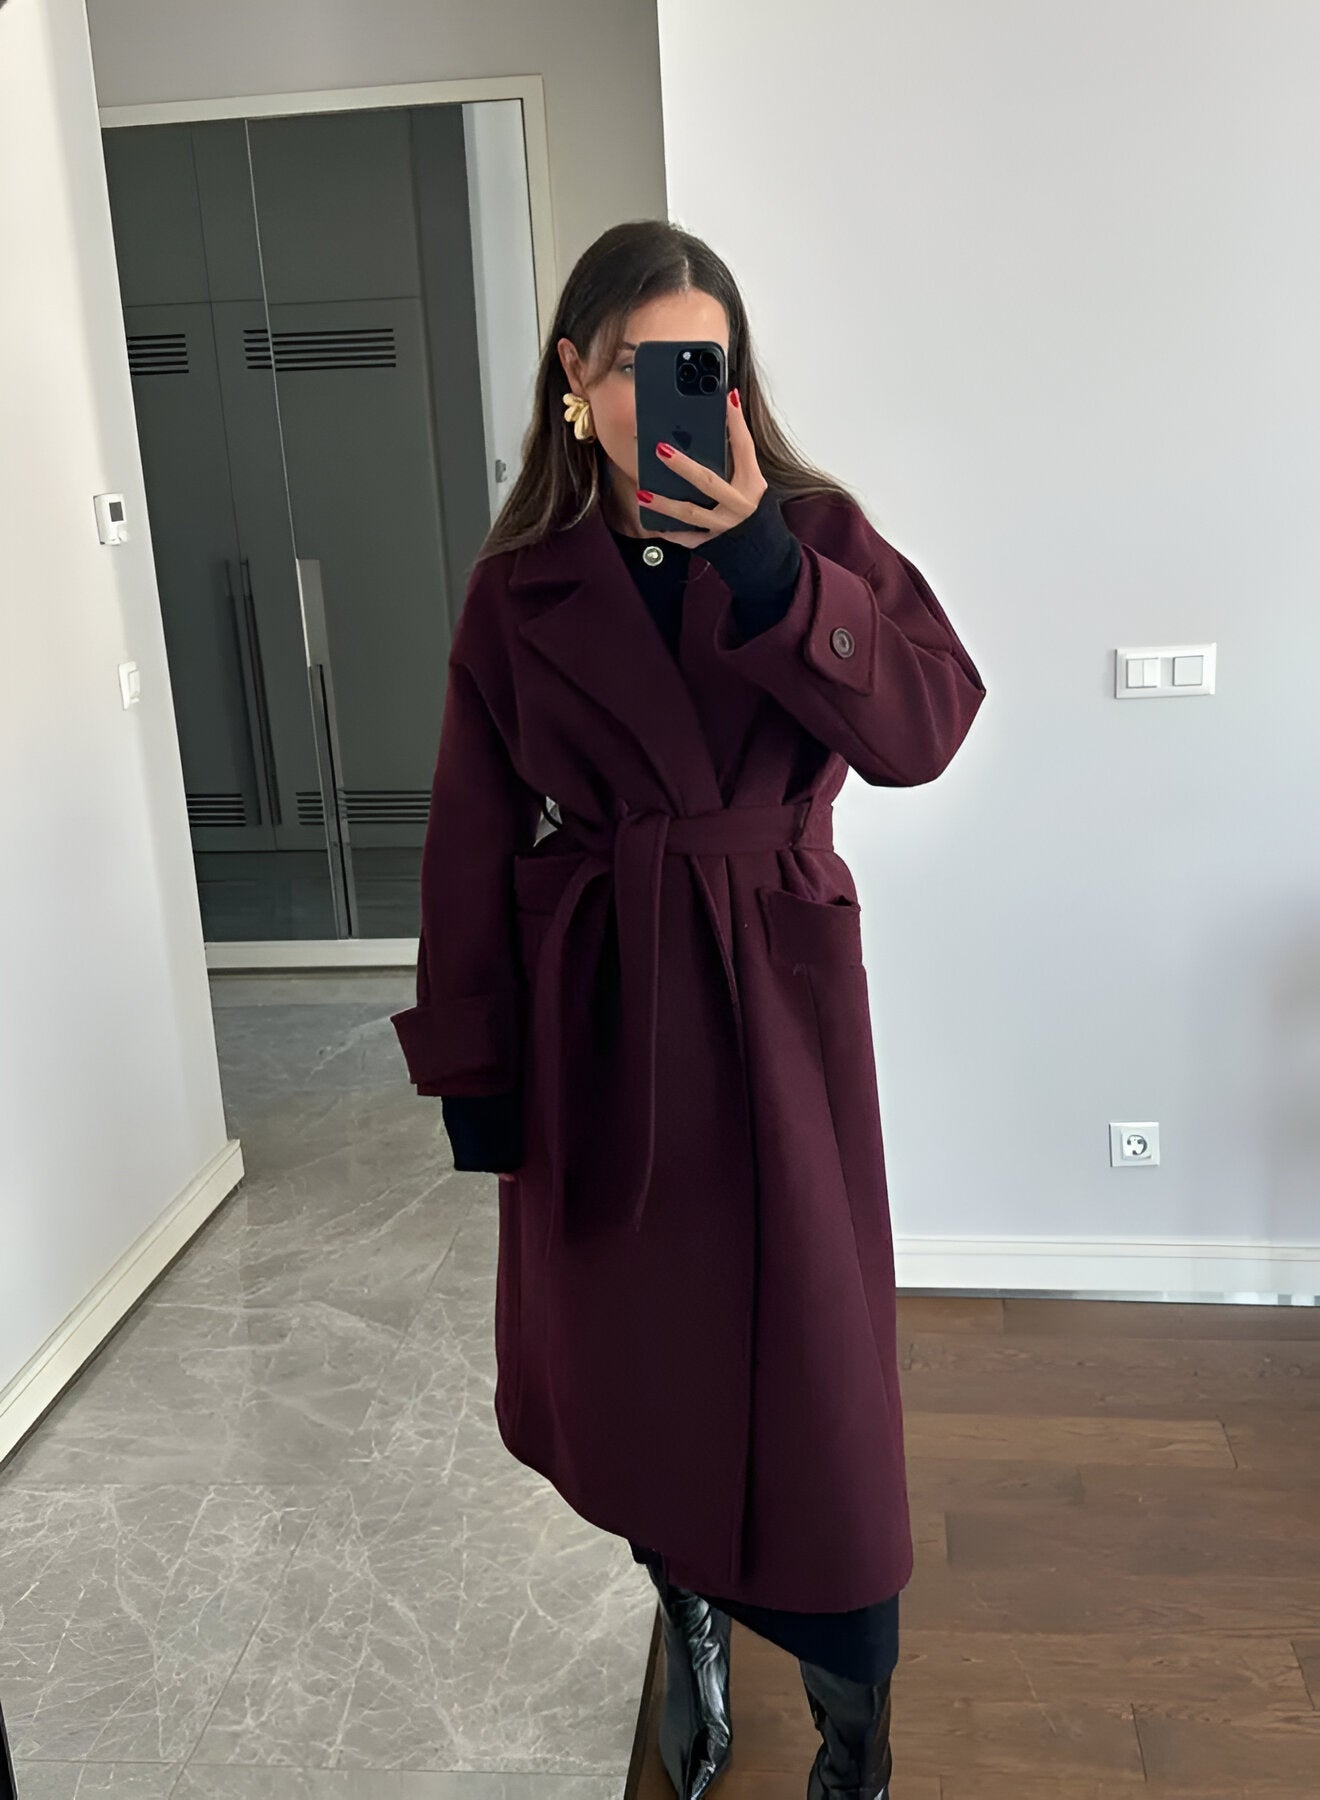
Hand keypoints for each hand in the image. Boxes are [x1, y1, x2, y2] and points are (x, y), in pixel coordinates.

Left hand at [635, 390, 765, 548]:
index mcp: (752, 483)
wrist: (754, 541)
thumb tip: (724, 404)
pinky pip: (685, 536)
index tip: (727, 398)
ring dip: (665, 504)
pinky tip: (651, 521)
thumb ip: (734, 447)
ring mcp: (724, 525)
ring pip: (691, 514)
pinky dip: (668, 530)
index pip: (744, 448)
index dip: (737, 423)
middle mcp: (740, 505)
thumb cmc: (744, 498)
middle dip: (684, 467)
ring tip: (642, 492)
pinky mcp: (710, 541)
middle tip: (660, 450)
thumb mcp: (747, 474)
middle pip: (709, 483)